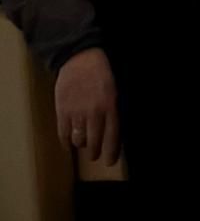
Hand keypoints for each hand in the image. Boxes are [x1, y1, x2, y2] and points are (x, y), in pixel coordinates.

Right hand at [55, 48, 118, 163]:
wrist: (80, 59)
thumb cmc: (101, 72)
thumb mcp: (116, 90)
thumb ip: (114, 110)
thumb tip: (114, 129)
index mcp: (111, 106)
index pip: (112, 136)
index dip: (111, 151)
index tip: (109, 161)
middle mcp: (94, 112)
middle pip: (94, 141)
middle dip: (95, 151)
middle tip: (95, 155)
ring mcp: (76, 113)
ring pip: (79, 140)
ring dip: (82, 145)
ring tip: (83, 145)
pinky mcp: (62, 111)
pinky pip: (63, 133)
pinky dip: (66, 141)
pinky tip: (68, 143)